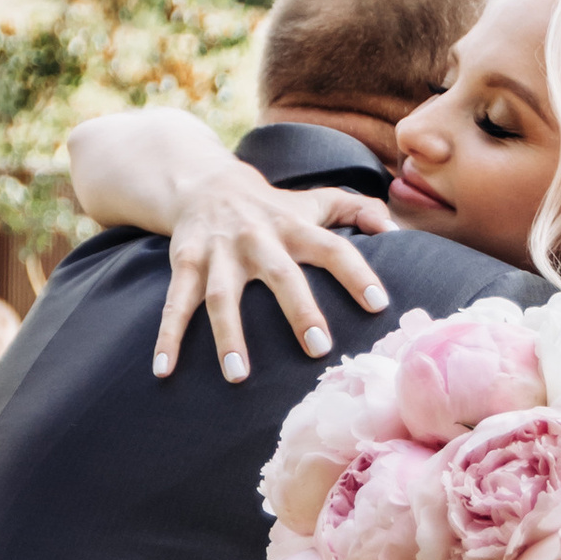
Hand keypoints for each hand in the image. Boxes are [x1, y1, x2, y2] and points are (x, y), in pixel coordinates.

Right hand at [152, 168, 392, 382]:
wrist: (203, 183)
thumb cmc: (271, 207)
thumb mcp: (314, 201)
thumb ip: (358, 210)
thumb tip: (397, 232)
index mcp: (294, 228)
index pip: (333, 248)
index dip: (357, 274)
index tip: (380, 304)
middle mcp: (258, 239)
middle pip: (281, 275)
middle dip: (299, 310)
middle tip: (320, 349)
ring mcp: (219, 252)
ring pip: (222, 297)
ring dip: (228, 336)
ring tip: (238, 376)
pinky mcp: (185, 262)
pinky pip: (174, 303)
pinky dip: (167, 337)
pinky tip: (163, 370)